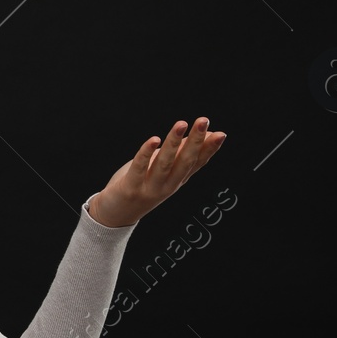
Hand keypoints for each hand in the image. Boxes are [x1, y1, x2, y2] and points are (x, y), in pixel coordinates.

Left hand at [88, 117, 226, 227]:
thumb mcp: (163, 170)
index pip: (197, 163)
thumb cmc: (140, 186)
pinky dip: (146, 153)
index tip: (221, 134)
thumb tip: (205, 135)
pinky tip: (154, 139)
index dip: (209, 149)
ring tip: (181, 124)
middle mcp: (167, 185)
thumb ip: (180, 153)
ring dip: (173, 143)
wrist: (115, 216)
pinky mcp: (131, 188)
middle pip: (184, 162)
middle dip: (196, 141)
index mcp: (177, 180)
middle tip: (204, 121)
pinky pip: (139, 168)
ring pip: (164, 164)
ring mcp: (150, 188)